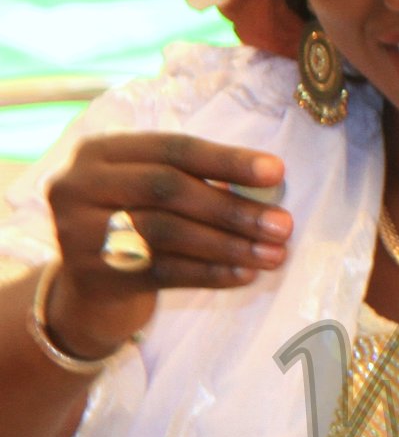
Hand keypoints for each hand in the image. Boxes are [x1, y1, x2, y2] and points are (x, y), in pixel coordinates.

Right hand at [43, 134, 291, 356]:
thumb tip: (271, 182)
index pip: (173, 149)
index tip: (277, 172)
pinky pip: (162, 271)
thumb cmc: (138, 223)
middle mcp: (80, 185)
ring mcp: (79, 230)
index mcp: (101, 152)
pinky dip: (210, 273)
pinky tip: (245, 275)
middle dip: (232, 207)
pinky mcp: (91, 274)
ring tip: (274, 254)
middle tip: (282, 225)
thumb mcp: (153, 192)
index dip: (227, 160)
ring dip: (228, 244)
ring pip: (166, 232)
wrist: (93, 287)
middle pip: (167, 188)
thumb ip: (197, 180)